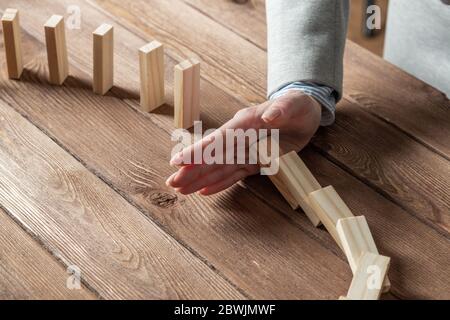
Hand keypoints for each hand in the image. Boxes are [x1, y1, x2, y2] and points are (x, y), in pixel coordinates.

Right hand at [166, 91, 321, 194]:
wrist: (306, 114)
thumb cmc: (298, 106)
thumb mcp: (294, 104)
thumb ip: (281, 109)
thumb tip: (268, 116)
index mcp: (245, 123)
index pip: (217, 140)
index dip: (198, 151)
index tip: (179, 161)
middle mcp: (240, 138)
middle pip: (212, 157)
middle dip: (192, 170)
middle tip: (172, 183)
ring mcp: (245, 151)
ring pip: (219, 168)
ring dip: (200, 179)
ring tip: (181, 190)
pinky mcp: (255, 162)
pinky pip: (235, 175)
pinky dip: (220, 183)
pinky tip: (204, 191)